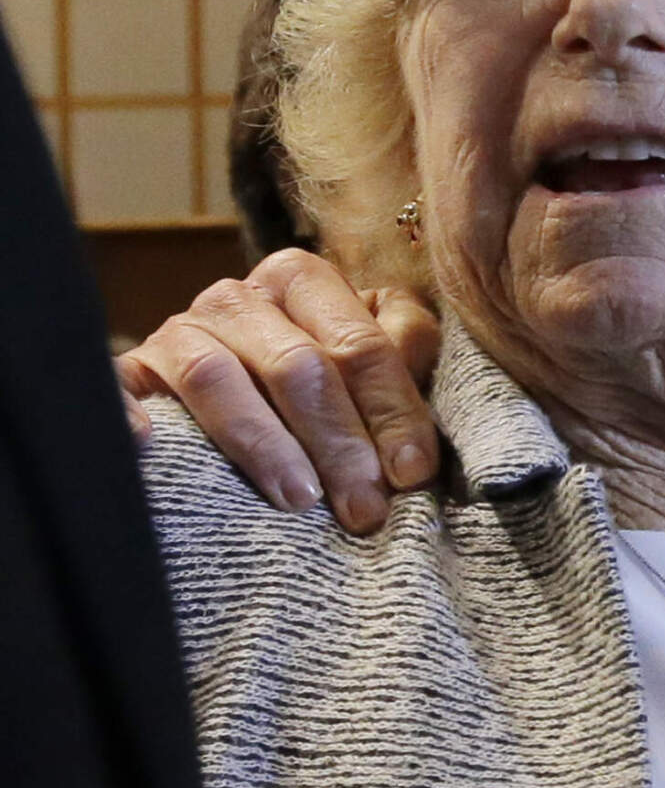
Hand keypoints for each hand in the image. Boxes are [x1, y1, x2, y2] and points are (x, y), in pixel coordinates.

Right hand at [117, 248, 440, 534]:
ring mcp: (177, 332)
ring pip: (219, 377)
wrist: (227, 383)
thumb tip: (419, 430)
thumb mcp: (366, 358)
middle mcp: (237, 297)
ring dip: (263, 443)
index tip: (412, 471)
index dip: (393, 409)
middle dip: (338, 442)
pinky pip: (122, 392)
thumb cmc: (318, 381)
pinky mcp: (127, 376)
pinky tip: (152, 445)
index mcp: (302, 280)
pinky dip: (135, 416)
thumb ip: (403, 362)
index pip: (360, 344)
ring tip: (300, 499)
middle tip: (363, 506)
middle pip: (298, 365)